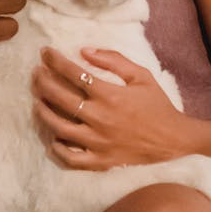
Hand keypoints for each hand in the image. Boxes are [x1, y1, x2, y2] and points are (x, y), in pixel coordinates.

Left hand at [31, 46, 185, 169]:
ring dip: (43, 113)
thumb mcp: (141, 75)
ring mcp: (98, 142)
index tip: (45, 52)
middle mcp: (100, 118)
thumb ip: (113, 60)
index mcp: (110, 95)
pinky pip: (72, 158)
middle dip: (43, 82)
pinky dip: (59, 150)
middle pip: (60, 98)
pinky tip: (52, 139)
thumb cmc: (157, 105)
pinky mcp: (101, 160)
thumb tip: (84, 51)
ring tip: (37, 102)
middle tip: (36, 74)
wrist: (174, 139)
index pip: (74, 74)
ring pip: (59, 127)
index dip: (55, 61)